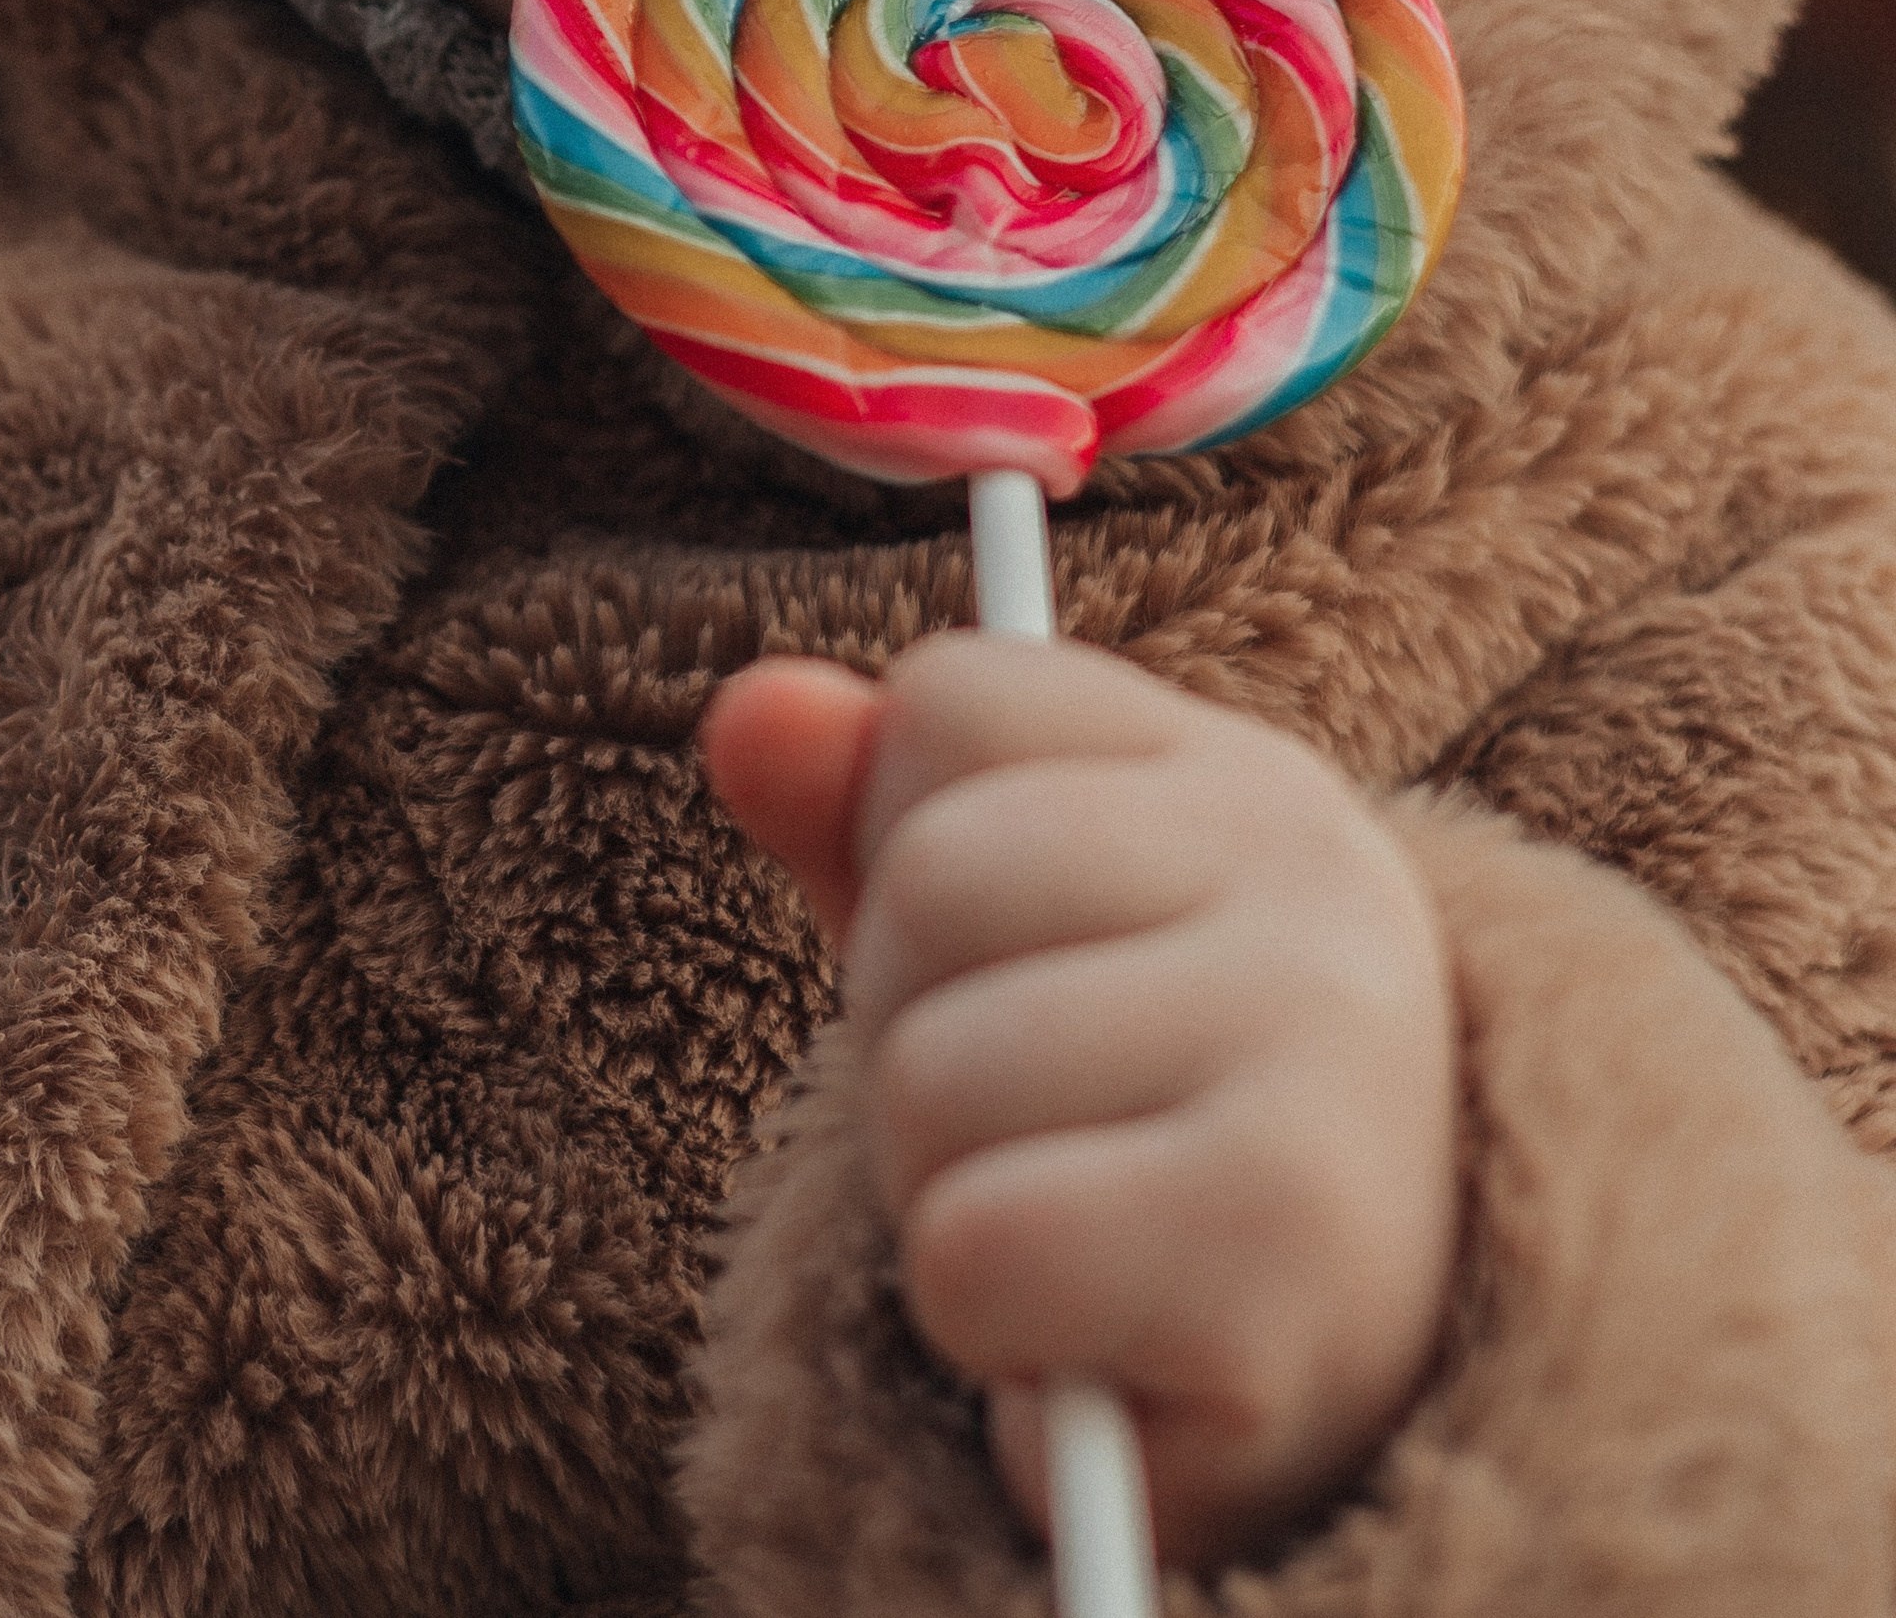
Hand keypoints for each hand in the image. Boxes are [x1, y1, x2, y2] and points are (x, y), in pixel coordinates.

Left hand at [701, 630, 1457, 1569]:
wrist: (1342, 1385)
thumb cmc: (1128, 1125)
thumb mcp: (998, 941)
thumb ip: (862, 811)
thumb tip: (745, 709)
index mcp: (1245, 778)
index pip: (952, 701)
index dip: (901, 845)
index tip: (1005, 960)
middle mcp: (1314, 884)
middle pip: (931, 879)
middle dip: (910, 1031)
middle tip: (1030, 1130)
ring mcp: (1323, 1059)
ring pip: (935, 1076)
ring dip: (940, 1190)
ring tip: (1066, 1236)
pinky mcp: (1287, 1257)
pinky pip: (972, 1250)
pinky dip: (983, 1325)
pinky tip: (1094, 1337)